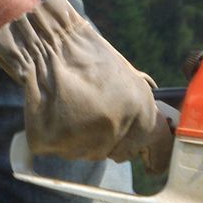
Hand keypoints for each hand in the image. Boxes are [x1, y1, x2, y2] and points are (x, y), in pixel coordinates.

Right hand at [0, 0, 172, 171]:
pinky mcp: (51, 143)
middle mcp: (114, 131)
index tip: (147, 158)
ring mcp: (81, 140)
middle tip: (94, 112)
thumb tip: (152, 135)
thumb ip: (141, 111)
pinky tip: (54, 111)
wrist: (49, 43)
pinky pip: (57, 148)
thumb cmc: (90, 57)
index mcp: (140, 111)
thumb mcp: (129, 79)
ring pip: (85, 153)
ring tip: (72, 106)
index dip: (150, 154)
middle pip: (117, 153)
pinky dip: (55, 136)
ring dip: (81, 138)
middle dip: (110, 139)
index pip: (153, 147)